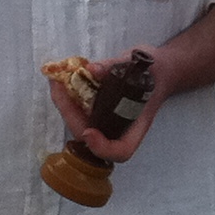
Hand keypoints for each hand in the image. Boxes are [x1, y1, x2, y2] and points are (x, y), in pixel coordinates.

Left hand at [43, 48, 171, 164]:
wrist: (157, 68)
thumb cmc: (155, 71)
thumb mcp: (141, 64)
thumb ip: (116, 66)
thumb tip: (92, 69)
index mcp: (136, 124)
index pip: (121, 150)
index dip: (102, 147)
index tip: (89, 132)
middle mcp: (119, 127)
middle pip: (91, 137)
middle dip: (71, 115)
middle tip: (59, 88)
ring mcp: (106, 119)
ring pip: (81, 123)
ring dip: (66, 105)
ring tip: (57, 81)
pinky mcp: (97, 108)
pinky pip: (80, 109)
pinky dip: (69, 96)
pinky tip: (61, 79)